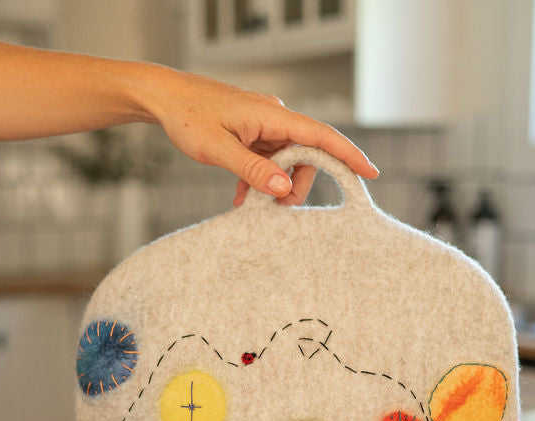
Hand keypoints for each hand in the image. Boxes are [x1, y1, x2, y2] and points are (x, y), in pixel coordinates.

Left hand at [144, 70, 377, 206]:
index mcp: (272, 116)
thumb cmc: (188, 116)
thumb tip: (284, 187)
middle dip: (296, 185)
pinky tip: (242, 196)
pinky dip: (260, 179)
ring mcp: (263, 126)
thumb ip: (252, 170)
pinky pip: (267, 160)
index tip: (370, 173)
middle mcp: (273, 118)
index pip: (320, 136)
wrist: (164, 98)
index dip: (348, 155)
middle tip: (277, 209)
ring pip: (286, 162)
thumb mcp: (218, 149)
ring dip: (274, 185)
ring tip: (251, 204)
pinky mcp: (252, 134)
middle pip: (305, 156)